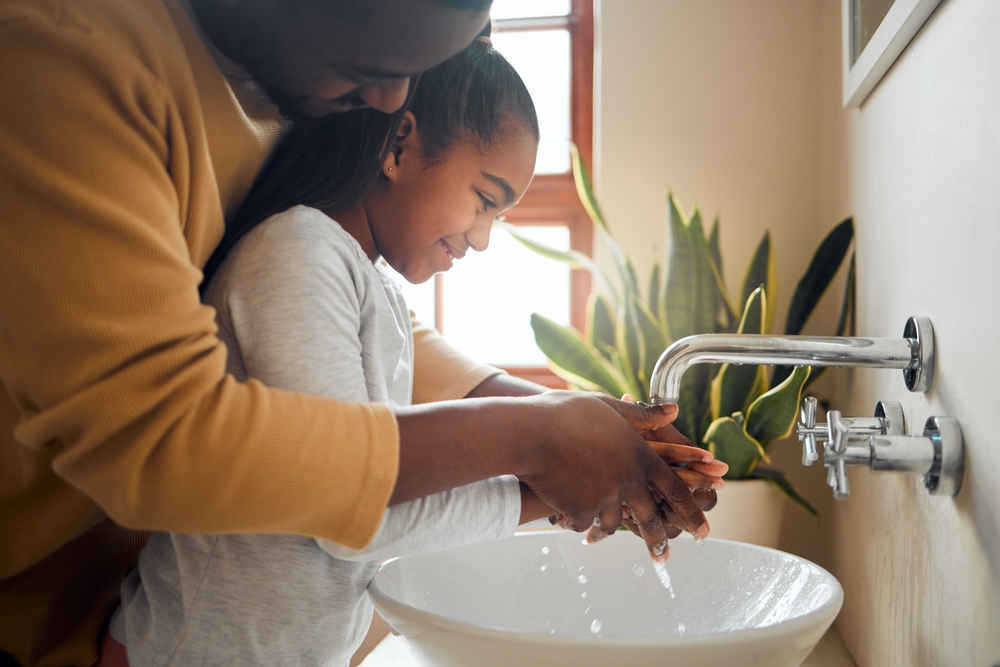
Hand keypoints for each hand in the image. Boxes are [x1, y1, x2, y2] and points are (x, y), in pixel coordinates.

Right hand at [517, 391, 707, 560]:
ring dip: (604, 527)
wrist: (529, 433)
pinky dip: (576, 521)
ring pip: (613, 523)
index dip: (690, 509)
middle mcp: (628, 478)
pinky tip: (564, 515)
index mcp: (639, 454)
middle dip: (658, 541)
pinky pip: (583, 523)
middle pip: (651, 518)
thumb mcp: (608, 407)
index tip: (701, 529)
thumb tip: (673, 410)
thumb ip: (642, 414)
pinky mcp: (582, 509)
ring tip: (594, 534)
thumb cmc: (564, 414)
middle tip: (664, 556)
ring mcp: (605, 496)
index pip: (674, 487)